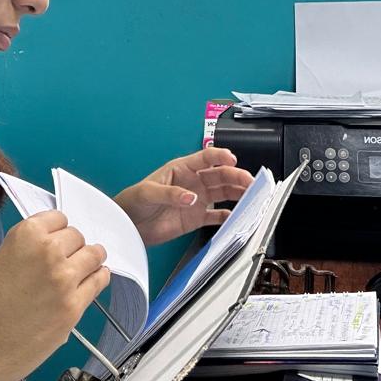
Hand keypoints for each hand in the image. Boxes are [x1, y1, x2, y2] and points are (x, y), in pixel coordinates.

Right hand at [0, 210, 108, 380]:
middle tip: (65, 262)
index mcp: (26, 234)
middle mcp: (48, 251)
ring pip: (95, 255)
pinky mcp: (73, 308)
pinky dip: (96, 280)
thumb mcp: (3, 260)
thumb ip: (31, 249)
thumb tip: (58, 247)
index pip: (59, 218)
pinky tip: (87, 285)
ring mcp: (64, 279)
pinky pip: (99, 282)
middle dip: (73, 248)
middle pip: (79, 236)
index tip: (56, 241)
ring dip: (89, 262)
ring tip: (81, 271)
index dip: (58, 232)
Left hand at [114, 147, 254, 246]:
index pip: (206, 158)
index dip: (220, 156)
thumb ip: (170, 194)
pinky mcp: (195, 218)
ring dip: (237, 193)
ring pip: (223, 193)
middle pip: (220, 175)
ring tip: (252, 196)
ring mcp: (196, 200)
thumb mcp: (148, 192)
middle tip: (250, 181)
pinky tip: (237, 216)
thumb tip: (191, 197)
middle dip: (236, 176)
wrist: (128, 224)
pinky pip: (216, 216)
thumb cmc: (134, 201)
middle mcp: (193, 182)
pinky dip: (228, 216)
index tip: (232, 158)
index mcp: (182, 168)